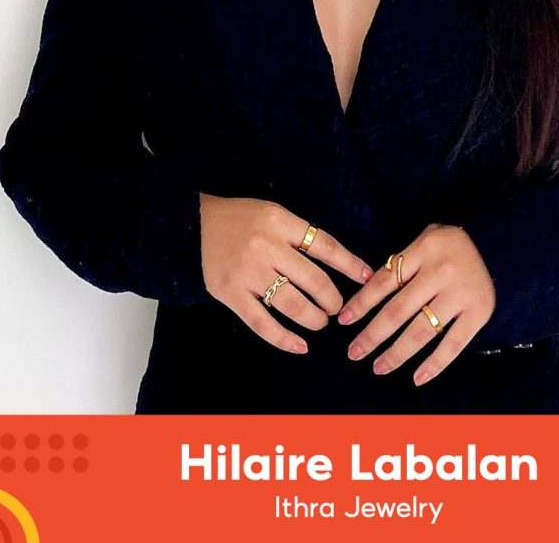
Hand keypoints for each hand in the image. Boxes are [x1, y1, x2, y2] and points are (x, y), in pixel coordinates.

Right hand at [199, 194, 373, 354]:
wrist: (192, 225)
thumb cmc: (241, 219)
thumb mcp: (273, 214)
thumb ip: (299, 234)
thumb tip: (337, 260)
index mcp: (280, 223)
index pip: (325, 245)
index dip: (349, 264)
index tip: (366, 277)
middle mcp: (266, 247)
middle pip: (313, 279)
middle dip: (331, 298)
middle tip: (337, 306)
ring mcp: (247, 272)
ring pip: (291, 304)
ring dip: (313, 318)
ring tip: (321, 321)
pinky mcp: (230, 294)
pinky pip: (262, 323)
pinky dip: (283, 338)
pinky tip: (300, 346)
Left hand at [337, 223, 495, 385]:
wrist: (497, 242)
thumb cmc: (450, 244)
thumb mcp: (424, 239)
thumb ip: (400, 263)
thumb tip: (365, 293)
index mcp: (423, 250)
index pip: (384, 282)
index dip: (362, 303)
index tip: (344, 321)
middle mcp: (441, 272)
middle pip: (398, 311)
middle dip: (372, 335)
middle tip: (354, 353)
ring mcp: (461, 294)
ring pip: (421, 331)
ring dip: (396, 353)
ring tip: (378, 367)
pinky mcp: (479, 313)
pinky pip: (453, 344)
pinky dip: (435, 364)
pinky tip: (417, 378)